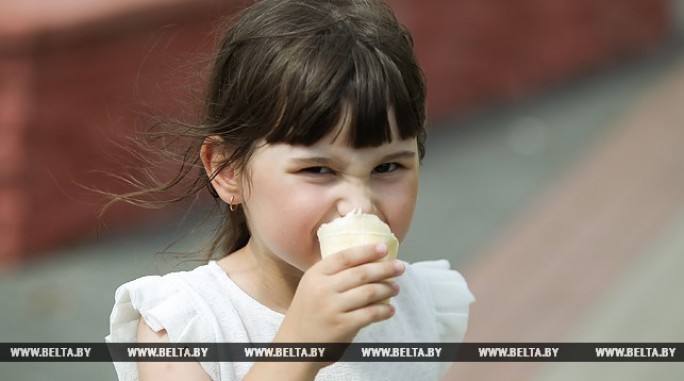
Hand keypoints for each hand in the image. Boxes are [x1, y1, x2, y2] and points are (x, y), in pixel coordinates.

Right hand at [275, 243, 403, 343]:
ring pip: (369, 292)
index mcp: (315, 275)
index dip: (366, 251)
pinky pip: (370, 314)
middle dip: (384, 269)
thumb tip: (367, 263)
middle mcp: (322, 289)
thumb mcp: (311, 288)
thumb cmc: (307, 315)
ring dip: (387, 289)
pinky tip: (390, 310)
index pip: (345, 257)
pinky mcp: (342, 326)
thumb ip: (332, 276)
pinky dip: (383, 311)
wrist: (296, 347)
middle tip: (400, 267)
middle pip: (361, 273)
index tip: (384, 248)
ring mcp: (332, 307)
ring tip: (395, 288)